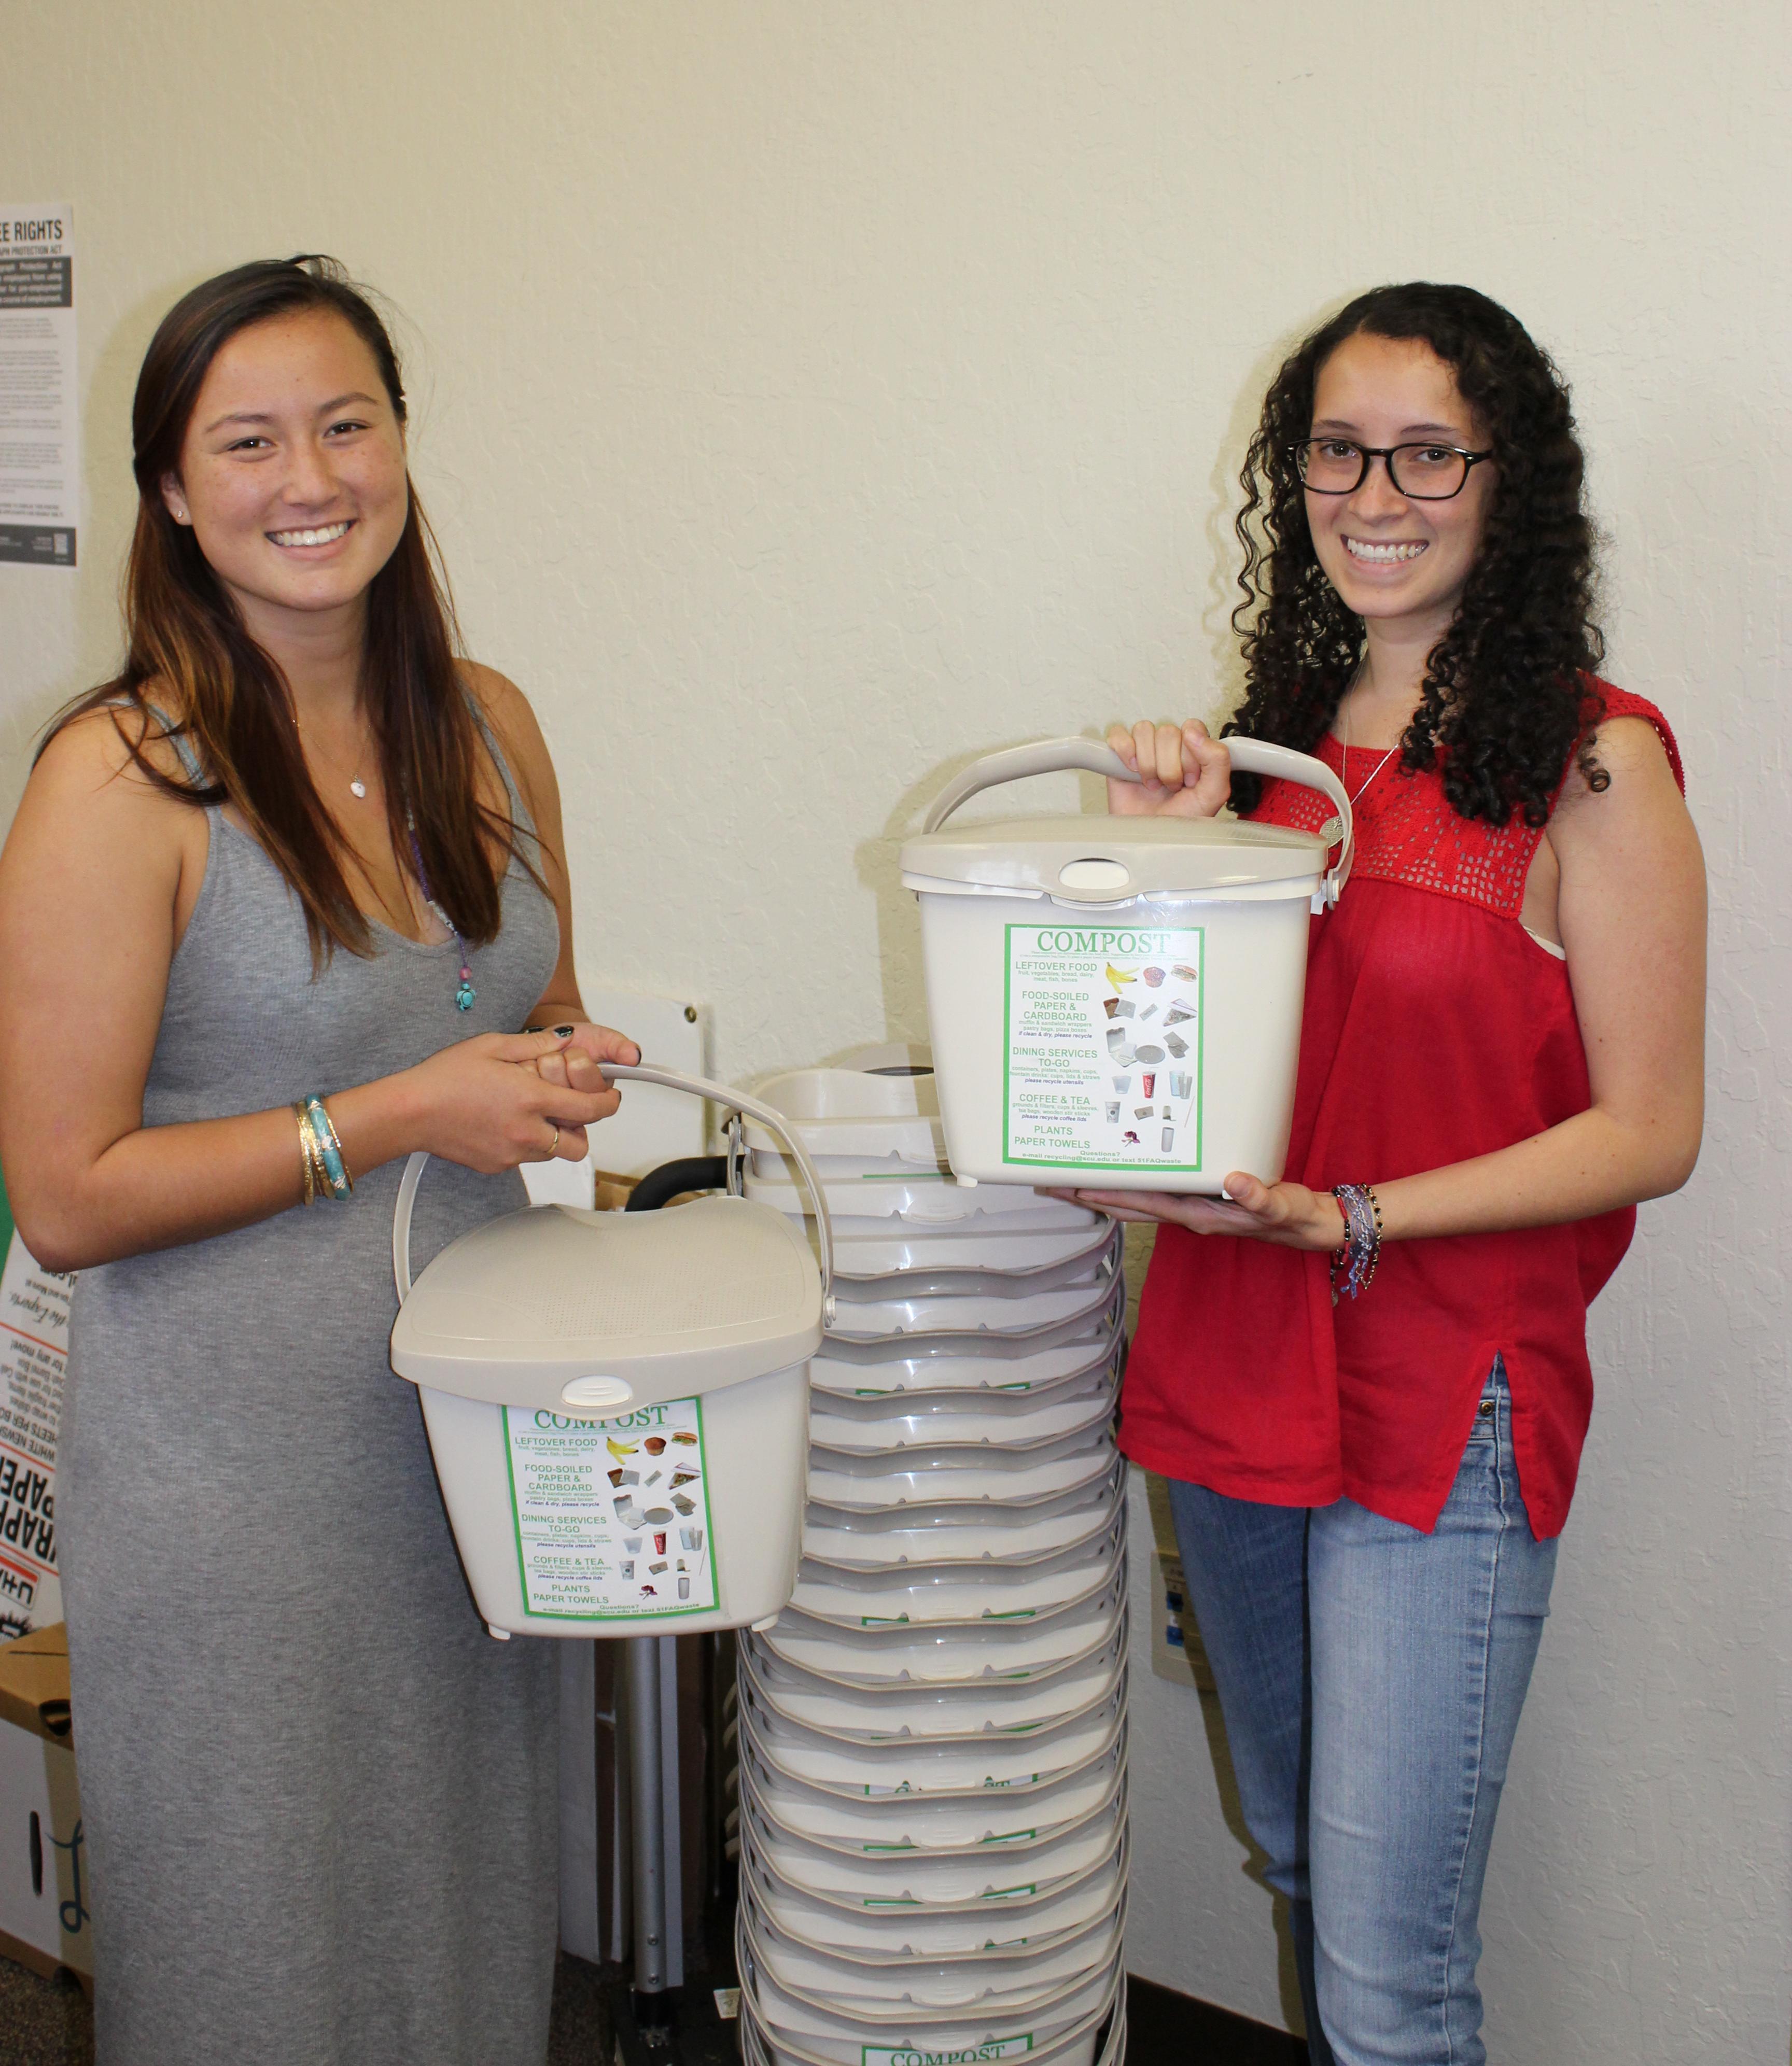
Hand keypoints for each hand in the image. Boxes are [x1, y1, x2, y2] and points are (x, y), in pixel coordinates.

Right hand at [401, 1029, 624, 1172]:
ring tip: (533, 1113)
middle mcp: (526, 1131)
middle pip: (579, 1144)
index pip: (590, 1109)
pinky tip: (506, 1123)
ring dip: (554, 1136)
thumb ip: (535, 1045)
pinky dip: (526, 1144)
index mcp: (531, 1098)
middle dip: (582, 1128)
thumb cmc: (443, 1078)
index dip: (607, 1103)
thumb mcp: (492, 1045)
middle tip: (571, 1109)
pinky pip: (525, 1159)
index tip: (609, 1096)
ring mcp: (511, 1153)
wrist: (409, 1112)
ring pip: (552, 1153)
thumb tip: (565, 1041)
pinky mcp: (496, 1165)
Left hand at [525, 1021, 640, 1104]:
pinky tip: (531, 1067)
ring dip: (544, 1063)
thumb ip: (618, 1047)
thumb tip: (633, 1056)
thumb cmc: (574, 1044)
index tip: (578, 1057)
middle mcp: (574, 1114)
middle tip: (565, 1057)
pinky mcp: (527, 1106)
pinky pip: (524, 1081)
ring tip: (548, 1061)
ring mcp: (549, 1113)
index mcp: (597, 1102)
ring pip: (544, 1084)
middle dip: (564, 1062)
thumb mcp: (600, 1040)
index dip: (583, 1068)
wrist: (547, 1042)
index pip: (591, 1090)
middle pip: (566, 1088)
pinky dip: (526, 1065)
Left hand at [1046, 1171, 1346, 1250]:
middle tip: (1048, 1183)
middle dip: (1086, 1196)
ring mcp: (1186, 1209)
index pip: (1142, 1203)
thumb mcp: (1278, 1205)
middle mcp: (1183, 1215)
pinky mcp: (1194, 1199)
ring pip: (1133, 1200)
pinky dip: (1128, 1182)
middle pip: (1124, 1205)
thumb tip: (1234, 1181)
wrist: (1302, 1225)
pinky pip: (1151, 1191)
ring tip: (1067, 1177)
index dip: (1107, 1194)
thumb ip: (1257, 1195)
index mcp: (1196, 1216)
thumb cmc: (1289, 1215)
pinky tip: (1117, 1171)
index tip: (1073, 1186)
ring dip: (1100, 1190)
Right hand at [1105, 719, 1232, 819]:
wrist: (1150, 840)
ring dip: (1148, 764)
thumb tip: (1193, 733)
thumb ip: (1217, 760)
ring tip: (1152, 785)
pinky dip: (1125, 752)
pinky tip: (1132, 772)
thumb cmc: (1180, 821)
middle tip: (1170, 787)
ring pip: (1144, 730)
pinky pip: (1118, 735)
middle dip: (1169, 766)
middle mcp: (1170, 747)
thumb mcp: (1213, 794)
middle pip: (1167, 732)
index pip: (1192, 728)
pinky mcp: (1120, 755)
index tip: (1190, 781)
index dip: (1190, 756)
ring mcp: (1144, 749)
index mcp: (1194, 750)